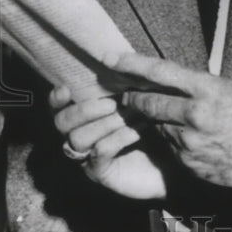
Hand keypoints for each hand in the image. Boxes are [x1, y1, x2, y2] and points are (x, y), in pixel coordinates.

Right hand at [49, 86, 166, 199]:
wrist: (175, 157)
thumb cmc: (156, 123)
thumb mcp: (140, 98)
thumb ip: (124, 82)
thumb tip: (113, 58)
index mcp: (84, 116)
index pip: (57, 107)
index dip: (56, 99)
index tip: (66, 89)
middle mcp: (79, 136)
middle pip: (61, 123)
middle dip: (83, 110)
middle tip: (111, 104)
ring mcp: (88, 156)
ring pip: (78, 138)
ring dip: (105, 123)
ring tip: (132, 116)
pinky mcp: (101, 173)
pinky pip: (99, 152)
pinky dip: (117, 138)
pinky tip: (138, 131)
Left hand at [117, 54, 231, 187]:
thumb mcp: (230, 89)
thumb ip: (199, 86)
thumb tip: (173, 81)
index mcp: (206, 89)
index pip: (160, 71)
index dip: (132, 64)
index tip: (111, 58)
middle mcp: (194, 114)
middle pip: (150, 102)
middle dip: (135, 98)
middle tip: (127, 95)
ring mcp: (189, 141)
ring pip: (159, 126)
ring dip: (160, 122)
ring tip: (179, 120)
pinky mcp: (188, 162)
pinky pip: (171, 148)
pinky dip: (175, 142)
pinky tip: (193, 140)